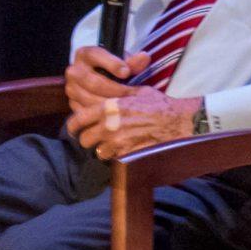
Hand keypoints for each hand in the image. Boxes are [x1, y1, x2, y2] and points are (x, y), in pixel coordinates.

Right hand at [65, 45, 148, 114]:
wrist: (99, 79)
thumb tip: (144, 57)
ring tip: (127, 106)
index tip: (127, 73)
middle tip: (132, 95)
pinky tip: (116, 114)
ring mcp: (71, 88)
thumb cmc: (114, 69)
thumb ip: (132, 62)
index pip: (96, 55)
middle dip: (115, 90)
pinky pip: (87, 112)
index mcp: (85, 54)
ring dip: (110, 104)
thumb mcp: (122, 62)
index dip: (112, 64)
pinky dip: (102, 115)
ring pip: (90, 100)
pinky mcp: (73, 104)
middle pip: (94, 83)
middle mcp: (74, 70)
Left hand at [73, 86, 197, 160]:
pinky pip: (114, 159)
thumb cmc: (159, 104)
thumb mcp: (137, 91)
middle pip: (85, 139)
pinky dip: (116, 156)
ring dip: (102, 150)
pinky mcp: (128, 154)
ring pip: (98, 152)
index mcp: (108, 107)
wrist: (177, 121)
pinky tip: (123, 151)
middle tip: (93, 139)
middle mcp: (109, 125)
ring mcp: (118, 142)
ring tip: (110, 146)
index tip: (74, 129)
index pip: (79, 119)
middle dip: (88, 140)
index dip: (73, 126)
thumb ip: (118, 94)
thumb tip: (106, 90)